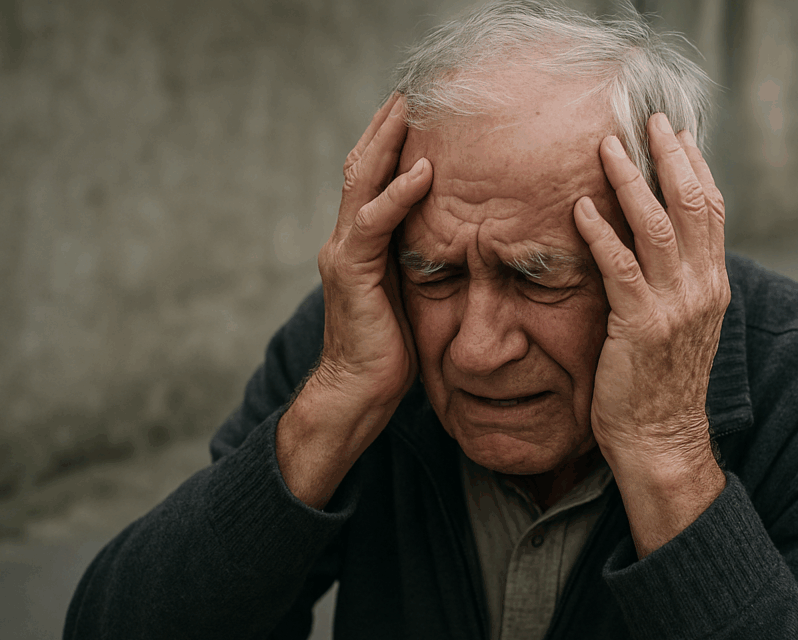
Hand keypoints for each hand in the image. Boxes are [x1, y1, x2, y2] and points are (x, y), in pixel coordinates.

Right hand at [276, 94, 431, 507]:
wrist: (357, 392)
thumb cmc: (389, 350)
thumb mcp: (407, 294)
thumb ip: (416, 260)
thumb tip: (452, 240)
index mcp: (360, 242)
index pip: (373, 177)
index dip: (391, 141)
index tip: (417, 108)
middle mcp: (346, 239)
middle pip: (363, 165)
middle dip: (388, 126)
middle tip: (413, 88)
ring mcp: (345, 254)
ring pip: (362, 182)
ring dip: (389, 141)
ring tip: (412, 106)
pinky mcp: (353, 274)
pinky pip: (374, 225)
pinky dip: (397, 195)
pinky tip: (423, 170)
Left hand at [573, 112, 728, 553]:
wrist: (662, 440)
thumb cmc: (662, 385)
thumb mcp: (681, 327)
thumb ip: (674, 284)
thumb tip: (656, 248)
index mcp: (713, 285)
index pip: (712, 211)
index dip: (695, 167)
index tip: (677, 134)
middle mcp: (702, 288)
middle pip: (693, 204)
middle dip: (671, 157)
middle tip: (648, 120)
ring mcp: (674, 306)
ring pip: (657, 226)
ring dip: (632, 182)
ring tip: (609, 147)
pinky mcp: (640, 326)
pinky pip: (620, 267)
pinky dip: (601, 234)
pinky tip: (581, 209)